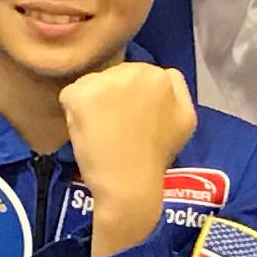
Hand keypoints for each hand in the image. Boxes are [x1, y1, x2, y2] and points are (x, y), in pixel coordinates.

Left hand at [58, 59, 196, 256]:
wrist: (131, 185)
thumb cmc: (156, 158)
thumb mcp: (185, 119)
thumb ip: (175, 91)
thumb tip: (161, 77)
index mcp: (163, 76)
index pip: (138, 75)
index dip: (132, 99)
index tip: (132, 120)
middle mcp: (137, 70)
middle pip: (114, 75)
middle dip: (112, 97)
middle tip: (116, 128)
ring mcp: (107, 80)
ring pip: (92, 84)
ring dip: (93, 104)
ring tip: (102, 132)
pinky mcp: (81, 94)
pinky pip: (71, 96)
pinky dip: (73, 113)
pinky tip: (86, 132)